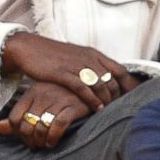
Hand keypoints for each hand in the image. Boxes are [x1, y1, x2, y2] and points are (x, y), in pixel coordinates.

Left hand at [0, 82, 90, 149]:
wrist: (91, 87)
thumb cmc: (61, 96)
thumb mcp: (37, 102)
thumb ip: (18, 116)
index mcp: (31, 92)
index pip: (15, 118)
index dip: (18, 133)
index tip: (27, 139)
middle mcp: (43, 95)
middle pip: (27, 125)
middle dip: (29, 140)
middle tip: (36, 145)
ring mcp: (58, 100)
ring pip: (41, 127)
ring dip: (41, 141)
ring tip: (44, 145)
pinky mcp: (73, 106)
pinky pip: (59, 125)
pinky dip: (53, 137)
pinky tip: (53, 143)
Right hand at [2, 34, 140, 110]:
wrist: (27, 48)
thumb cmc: (50, 55)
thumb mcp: (73, 58)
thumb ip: (88, 67)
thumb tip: (99, 81)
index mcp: (92, 54)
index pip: (119, 69)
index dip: (128, 85)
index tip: (132, 99)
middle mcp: (88, 58)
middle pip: (113, 79)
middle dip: (118, 96)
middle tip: (119, 109)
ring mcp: (76, 65)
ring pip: (101, 84)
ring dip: (107, 99)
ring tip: (109, 111)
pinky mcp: (63, 73)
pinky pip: (83, 88)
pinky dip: (92, 99)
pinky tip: (95, 109)